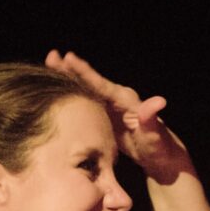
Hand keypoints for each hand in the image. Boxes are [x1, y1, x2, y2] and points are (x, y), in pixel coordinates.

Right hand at [46, 50, 194, 186]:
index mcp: (125, 99)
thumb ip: (152, 119)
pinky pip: (86, 100)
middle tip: (52, 55)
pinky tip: (58, 88)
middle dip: (70, 69)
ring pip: (85, 88)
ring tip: (50, 64)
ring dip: (67, 77)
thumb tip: (159, 102)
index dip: (85, 72)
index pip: (101, 84)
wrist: (160, 155)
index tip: (69, 58)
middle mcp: (116, 98)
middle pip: (89, 81)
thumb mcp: (154, 135)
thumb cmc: (158, 146)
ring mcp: (109, 106)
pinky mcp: (105, 115)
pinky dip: (72, 92)